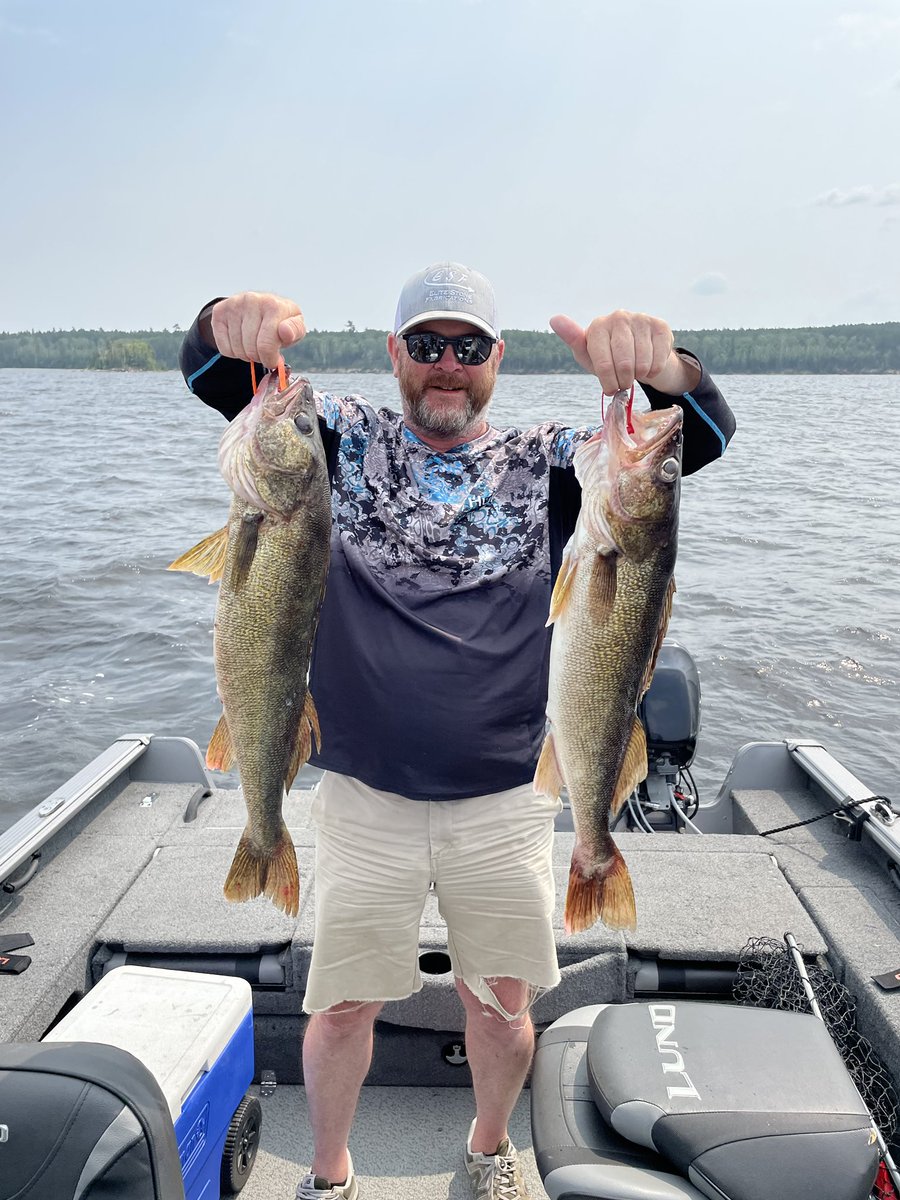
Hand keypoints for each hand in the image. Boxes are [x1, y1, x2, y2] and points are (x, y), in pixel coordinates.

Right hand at [208, 292, 306, 369]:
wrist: (261, 305)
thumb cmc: (280, 321)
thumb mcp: (296, 326)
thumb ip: (295, 331)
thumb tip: (285, 332)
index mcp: (273, 305)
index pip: (266, 345)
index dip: (269, 359)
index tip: (273, 360)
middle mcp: (251, 300)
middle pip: (250, 349)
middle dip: (259, 357)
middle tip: (264, 351)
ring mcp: (234, 305)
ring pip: (237, 349)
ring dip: (246, 355)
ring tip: (253, 345)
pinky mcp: (219, 312)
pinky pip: (224, 347)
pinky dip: (233, 352)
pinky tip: (241, 341)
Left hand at [550, 310, 698, 395]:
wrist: (636, 348)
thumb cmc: (607, 355)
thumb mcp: (588, 354)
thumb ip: (572, 339)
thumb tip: (554, 319)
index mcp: (598, 325)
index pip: (603, 364)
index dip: (608, 382)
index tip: (610, 389)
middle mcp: (619, 317)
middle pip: (624, 365)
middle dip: (624, 381)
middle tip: (623, 383)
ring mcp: (641, 319)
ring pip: (643, 363)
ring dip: (639, 376)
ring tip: (634, 373)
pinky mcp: (660, 326)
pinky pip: (658, 360)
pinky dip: (653, 370)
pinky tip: (647, 366)